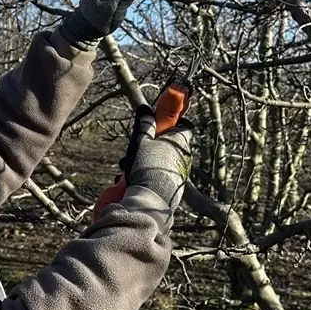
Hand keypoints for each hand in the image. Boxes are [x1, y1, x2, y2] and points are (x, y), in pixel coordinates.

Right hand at [125, 105, 194, 231]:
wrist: (151, 201)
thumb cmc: (147, 167)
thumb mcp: (141, 141)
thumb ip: (144, 124)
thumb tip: (145, 108)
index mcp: (180, 142)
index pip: (186, 125)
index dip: (173, 122)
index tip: (159, 122)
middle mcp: (184, 157)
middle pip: (169, 144)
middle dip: (150, 144)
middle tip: (134, 149)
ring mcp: (181, 173)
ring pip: (161, 160)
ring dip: (144, 161)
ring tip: (125, 168)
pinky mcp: (175, 188)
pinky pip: (160, 175)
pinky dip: (147, 174)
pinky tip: (131, 181)